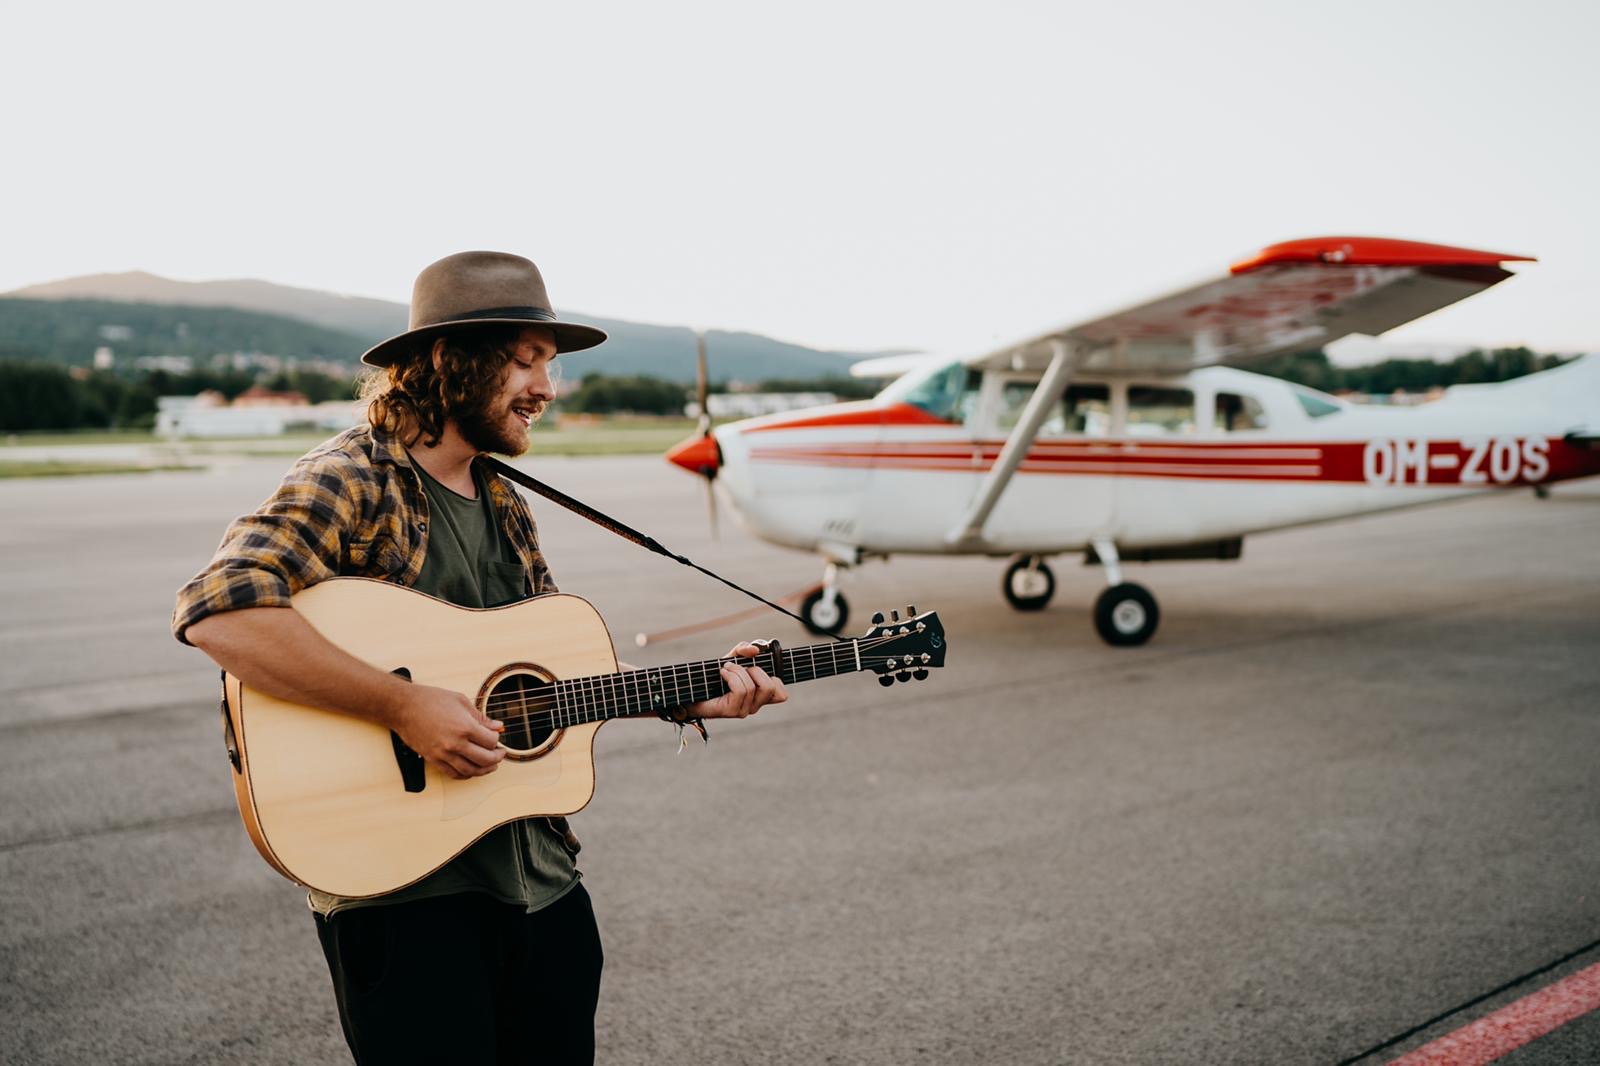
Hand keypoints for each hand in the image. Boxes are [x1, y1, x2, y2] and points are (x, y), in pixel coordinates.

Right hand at [391, 683, 505, 778]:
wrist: (404, 707)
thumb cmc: (431, 700)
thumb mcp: (461, 702)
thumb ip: (480, 717)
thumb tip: (497, 726)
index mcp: (465, 727)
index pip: (491, 741)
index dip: (497, 740)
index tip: (497, 737)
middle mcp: (455, 743)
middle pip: (485, 759)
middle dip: (497, 757)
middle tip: (500, 753)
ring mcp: (443, 754)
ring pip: (470, 770)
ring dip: (484, 770)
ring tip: (491, 765)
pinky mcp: (433, 759)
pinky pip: (453, 774)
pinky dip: (466, 775)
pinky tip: (472, 769)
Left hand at [687, 642, 787, 719]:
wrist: (691, 688)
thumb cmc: (713, 676)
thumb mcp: (732, 658)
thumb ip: (743, 650)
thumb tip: (755, 649)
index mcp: (759, 696)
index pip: (781, 695)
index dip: (777, 678)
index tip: (759, 667)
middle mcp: (754, 706)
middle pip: (771, 688)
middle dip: (756, 671)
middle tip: (742, 668)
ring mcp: (743, 710)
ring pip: (752, 687)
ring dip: (738, 671)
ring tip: (726, 668)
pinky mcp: (731, 711)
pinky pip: (740, 689)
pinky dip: (731, 676)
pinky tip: (722, 673)